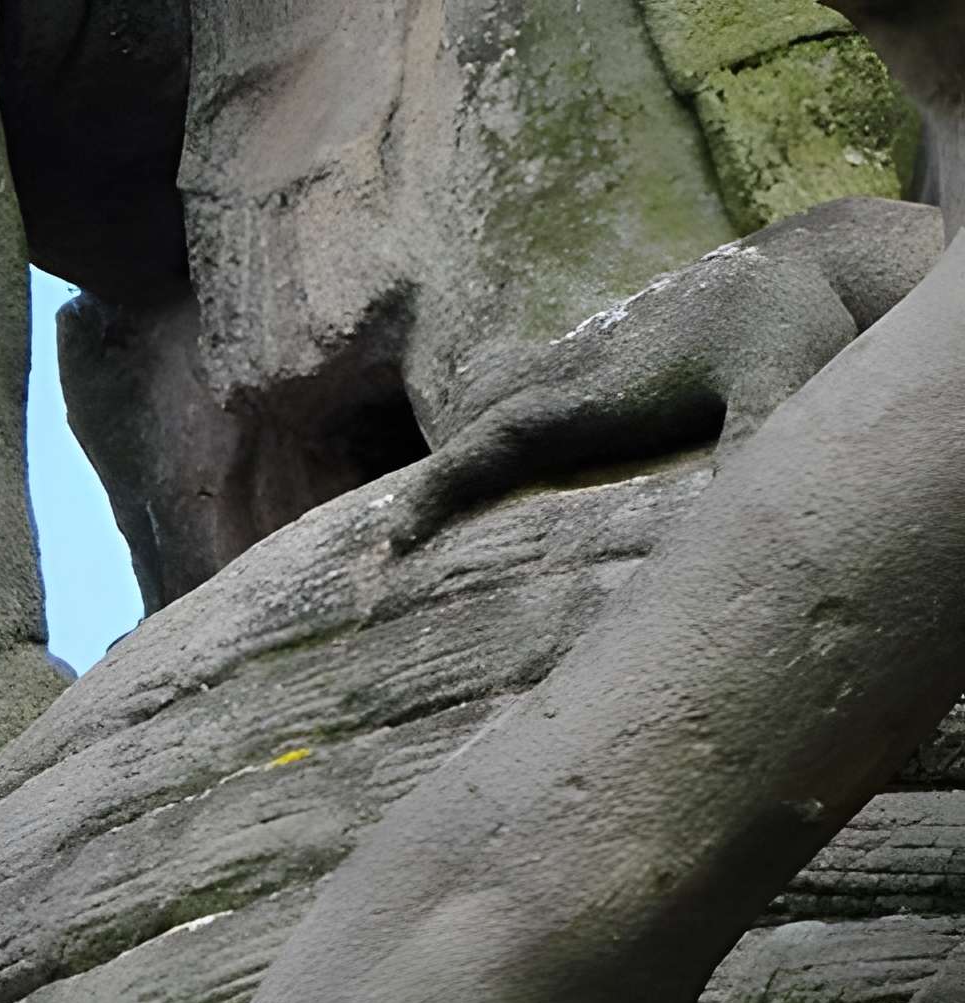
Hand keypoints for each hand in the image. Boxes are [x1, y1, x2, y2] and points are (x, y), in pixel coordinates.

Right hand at [385, 240, 861, 552]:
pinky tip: (482, 456)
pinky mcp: (593, 354)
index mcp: (599, 388)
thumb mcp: (787, 376)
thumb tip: (742, 496)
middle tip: (385, 551)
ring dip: (453, 450)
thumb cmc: (794, 325)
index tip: (396, 538)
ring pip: (487, 400)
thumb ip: (761, 427)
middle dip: (429, 481)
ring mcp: (580, 357)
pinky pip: (514, 388)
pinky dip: (483, 424)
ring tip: (421, 516)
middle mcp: (575, 370)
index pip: (498, 439)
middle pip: (474, 423)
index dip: (442, 486)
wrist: (806, 262)